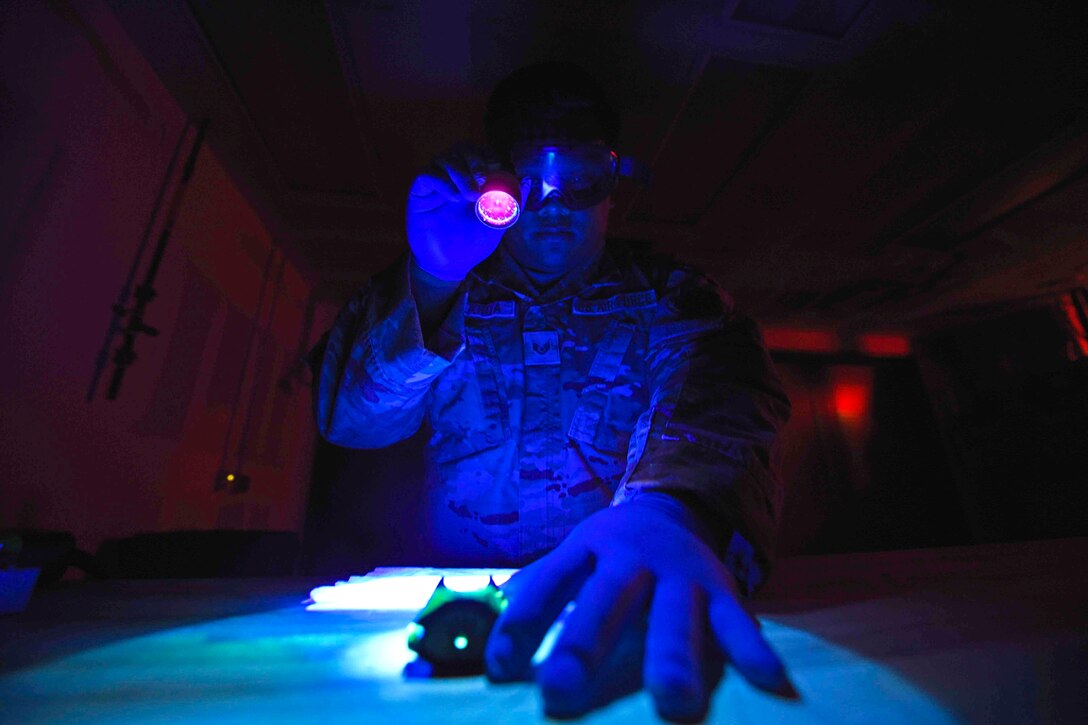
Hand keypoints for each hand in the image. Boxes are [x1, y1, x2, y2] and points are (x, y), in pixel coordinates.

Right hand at [407, 144, 505, 280]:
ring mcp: (437, 183)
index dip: (489, 157)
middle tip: (482, 180)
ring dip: (461, 174)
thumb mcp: (497, 223)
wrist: (449, 264)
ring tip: (470, 196)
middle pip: (463, 149)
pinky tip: (453, 198)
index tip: (496, 170)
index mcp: (474, 179)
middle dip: (475, 161)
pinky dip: (442, 182)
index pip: (482, 153)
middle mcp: (454, 176)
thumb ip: (512, 202)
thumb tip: (526, 180)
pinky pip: (427, 175)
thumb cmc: (473, 242)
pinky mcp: (420, 192)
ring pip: (445, 159)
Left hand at [485, 499, 791, 720]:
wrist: (675, 508)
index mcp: (586, 548)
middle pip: (606, 601)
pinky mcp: (723, 590)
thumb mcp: (570, 557)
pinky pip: (738, 622)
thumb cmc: (608, 553)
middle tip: (559, 692)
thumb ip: (536, 596)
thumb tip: (486, 651)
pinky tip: (769, 681)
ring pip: (676, 618)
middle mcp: (633, 558)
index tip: (496, 668)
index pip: (546, 584)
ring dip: (673, 660)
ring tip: (673, 704)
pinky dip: (754, 650)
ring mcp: (681, 575)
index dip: (520, 624)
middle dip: (583, 647)